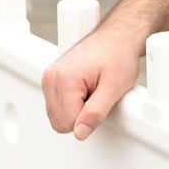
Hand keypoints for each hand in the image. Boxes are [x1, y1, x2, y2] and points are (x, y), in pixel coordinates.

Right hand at [42, 0, 168, 140]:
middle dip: (81, 115)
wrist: (118, 35)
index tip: (100, 99)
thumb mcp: (114, 87)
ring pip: (57, 116)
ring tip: (92, 91)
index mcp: (63, 78)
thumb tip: (79, 133)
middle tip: (97, 95)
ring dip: (76, 110)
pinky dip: (72, 104)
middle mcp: (51, 76)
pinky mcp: (51, 79)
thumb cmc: (119, 56)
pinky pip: (57, 107)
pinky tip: (86, 90)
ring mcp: (49, 77)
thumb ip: (96, 113)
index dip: (88, 119)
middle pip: (59, 122)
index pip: (67, 123)